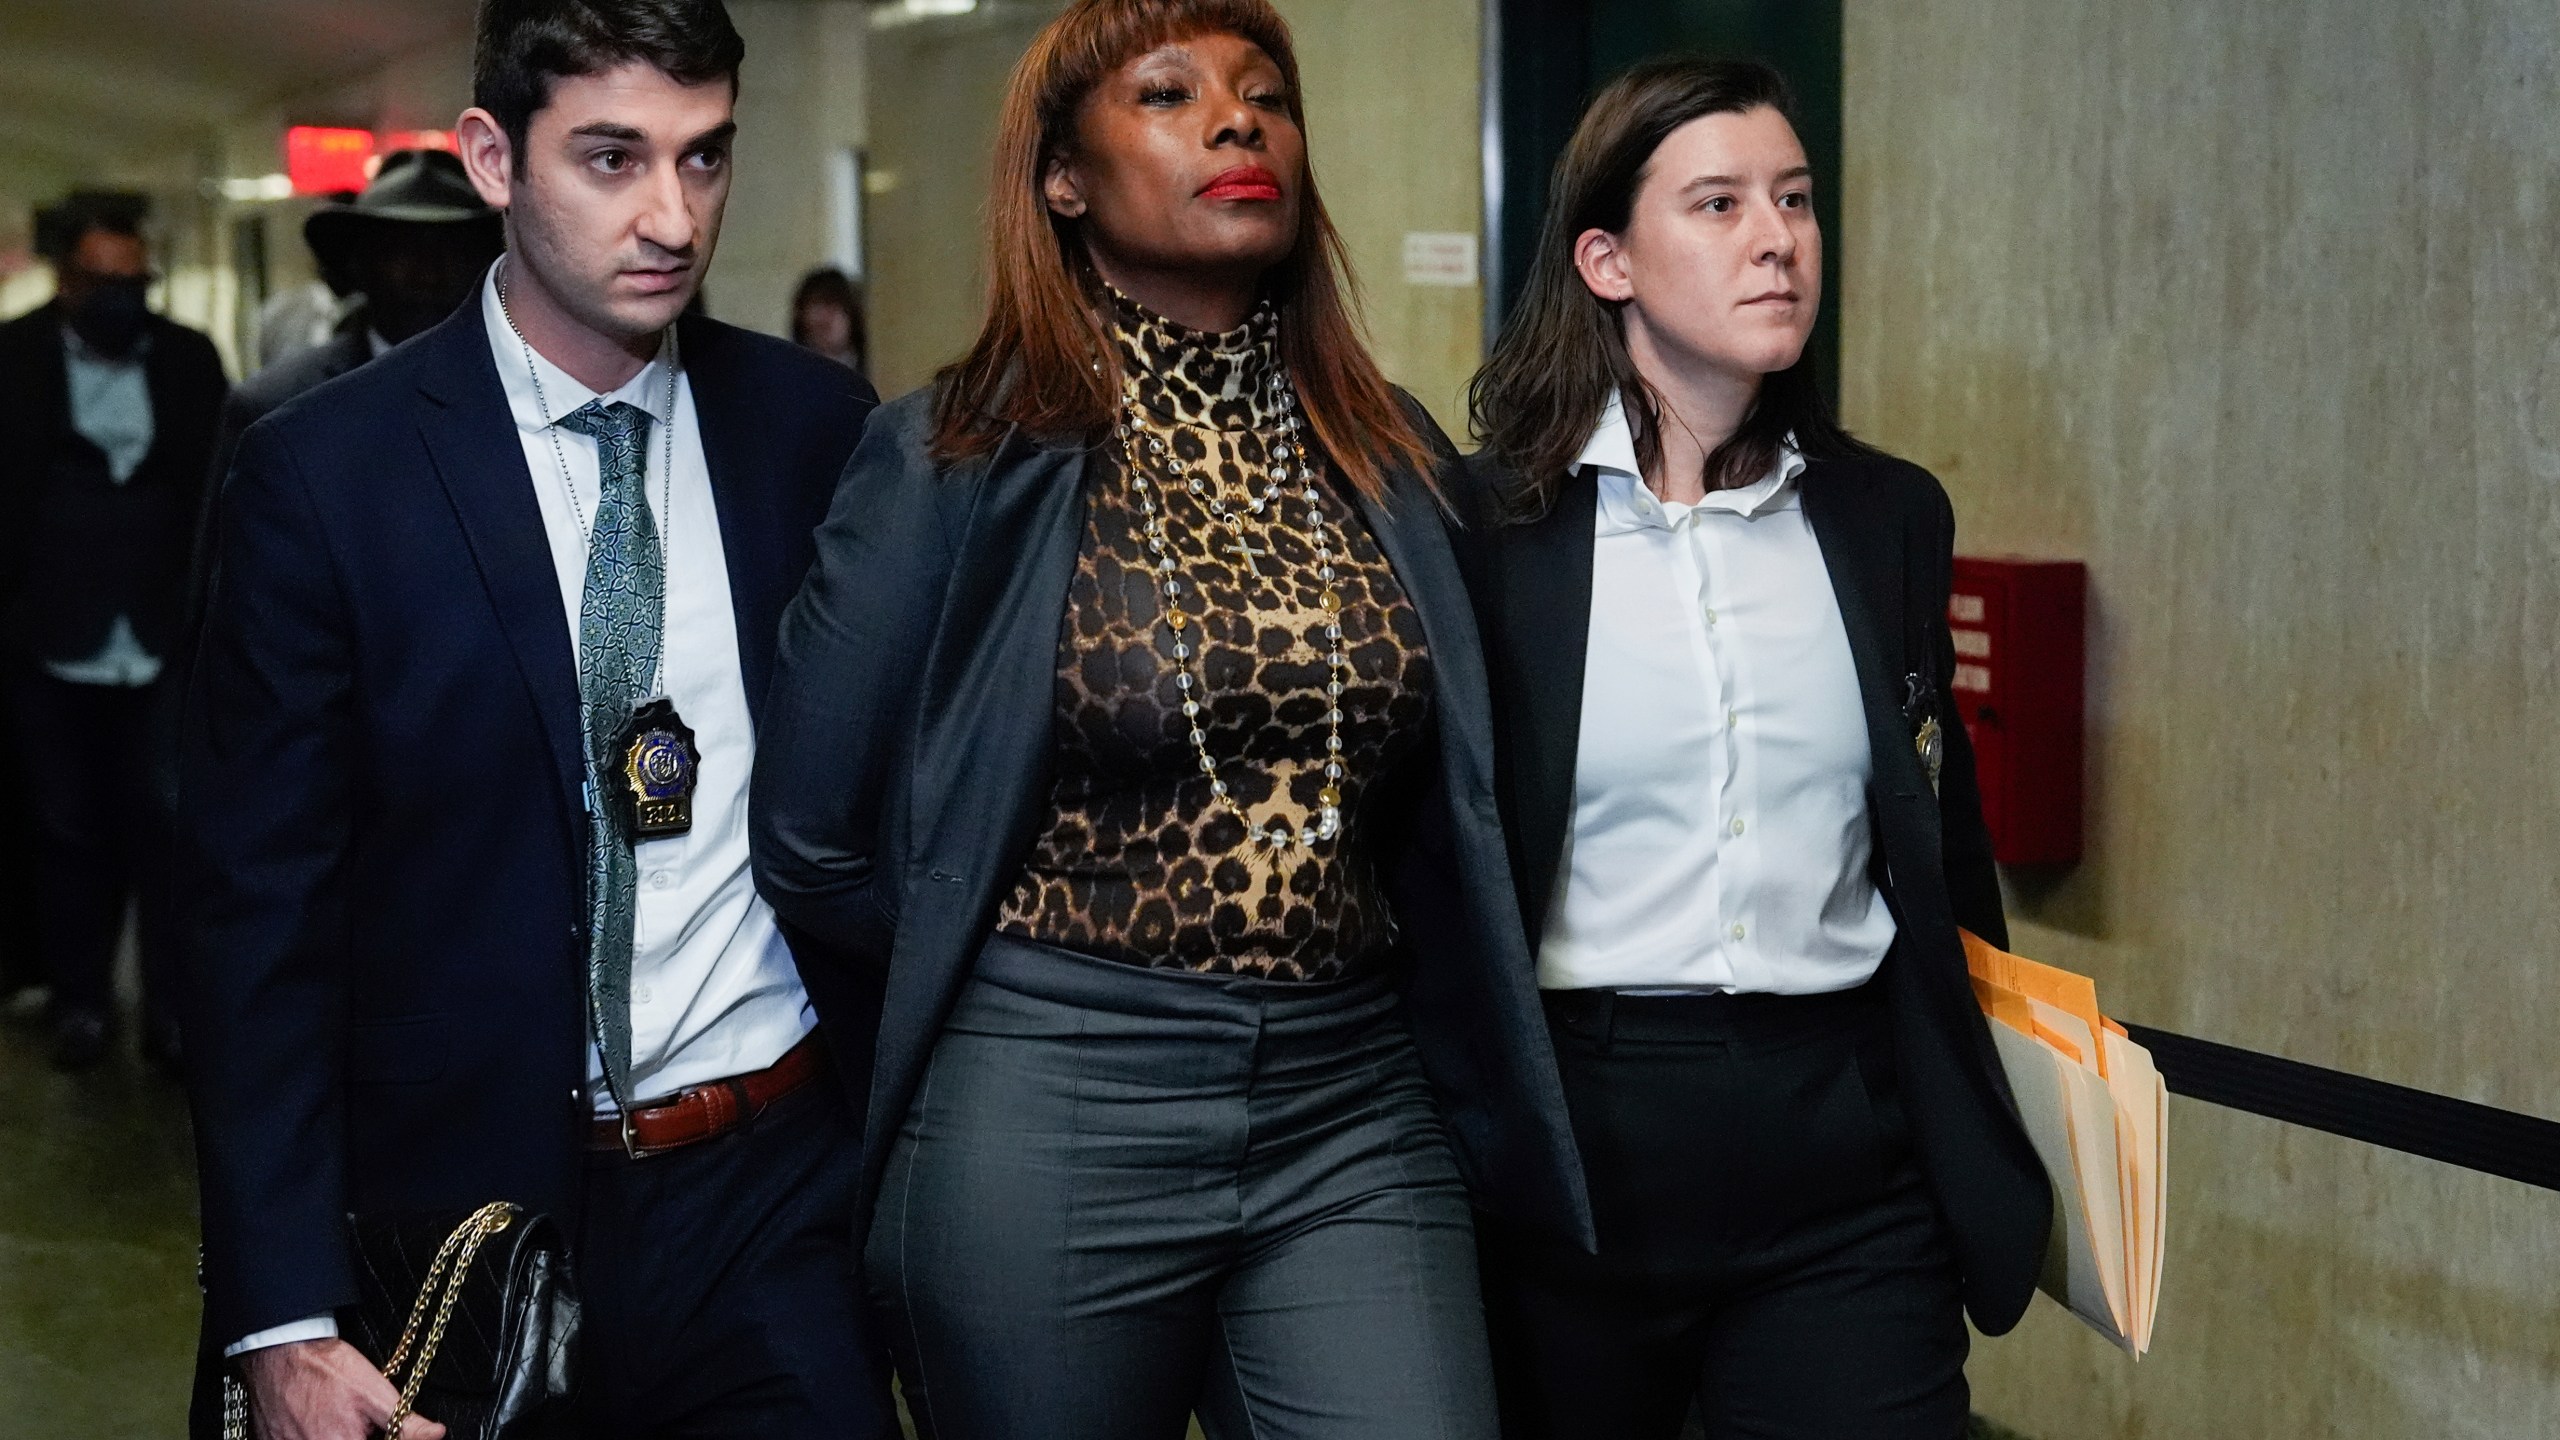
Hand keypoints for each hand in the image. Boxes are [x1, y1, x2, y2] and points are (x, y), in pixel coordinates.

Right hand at [239, 1338, 446, 1439]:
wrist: (279, 1352)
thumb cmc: (326, 1369)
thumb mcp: (375, 1393)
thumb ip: (405, 1422)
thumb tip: (437, 1435)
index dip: (385, 1438)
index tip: (381, 1429)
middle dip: (361, 1435)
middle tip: (357, 1419)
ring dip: (340, 1434)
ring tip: (337, 1417)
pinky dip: (315, 1434)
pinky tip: (318, 1421)